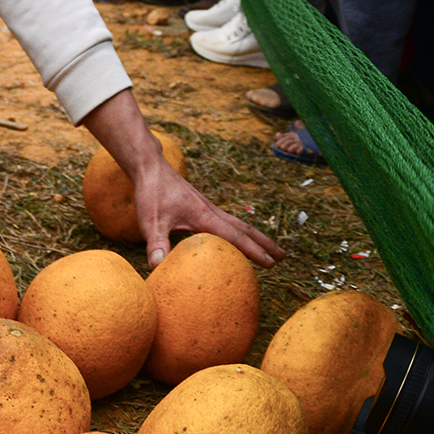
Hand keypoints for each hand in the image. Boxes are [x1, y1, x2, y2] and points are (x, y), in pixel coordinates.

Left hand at [81, 90, 281, 267]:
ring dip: (254, 236)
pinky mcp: (200, 206)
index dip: (253, 251)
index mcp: (205, 216)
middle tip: (283, 258)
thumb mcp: (150, 221)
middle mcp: (211, 211)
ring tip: (269, 249)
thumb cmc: (152, 193)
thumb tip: (158, 266)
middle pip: (244, 229)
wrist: (150, 167)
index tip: (271, 263)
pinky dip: (238, 231)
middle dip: (264, 243)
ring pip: (237, 223)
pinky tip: (235, 238)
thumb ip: (156, 244)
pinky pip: (226, 221)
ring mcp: (207, 207)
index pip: (235, 236)